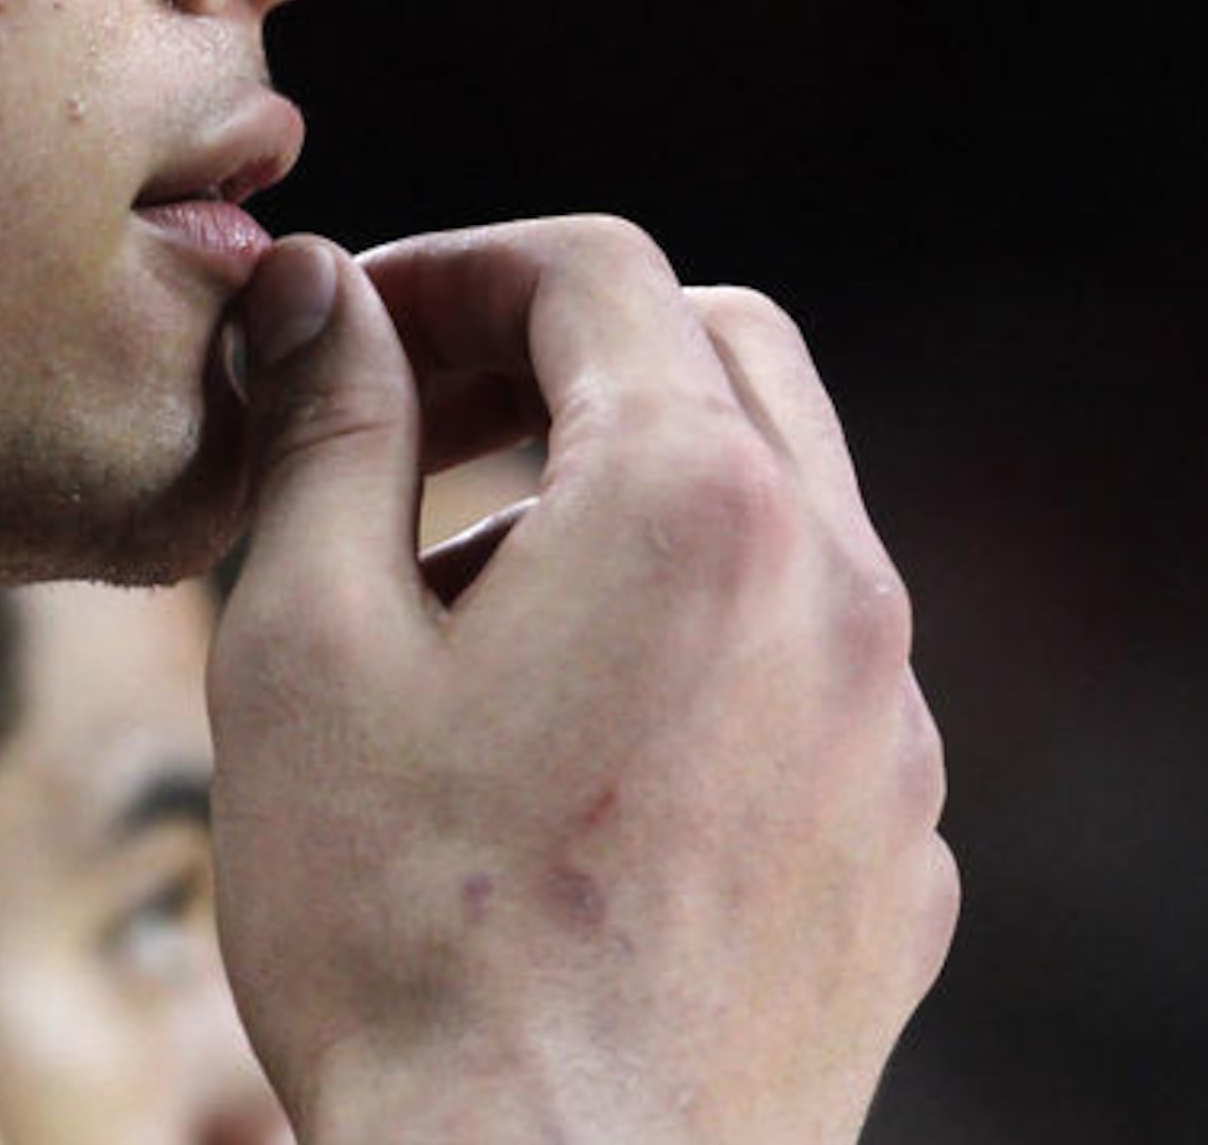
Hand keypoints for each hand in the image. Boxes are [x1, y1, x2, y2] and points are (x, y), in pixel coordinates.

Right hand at [209, 218, 954, 1143]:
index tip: (349, 339)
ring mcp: (893, 733)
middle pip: (722, 354)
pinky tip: (578, 761)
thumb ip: (326, 429)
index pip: (593, 270)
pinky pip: (817, 680)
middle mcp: (842, 589)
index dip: (452, 270)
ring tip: (469, 618)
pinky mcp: (904, 858)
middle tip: (416, 438)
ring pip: (786, 518)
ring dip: (631, 504)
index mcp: (696, 502)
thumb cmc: (403, 937)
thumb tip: (317, 290)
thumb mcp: (304, 647)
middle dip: (560, 356)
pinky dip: (705, 650)